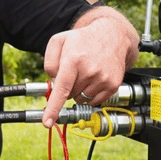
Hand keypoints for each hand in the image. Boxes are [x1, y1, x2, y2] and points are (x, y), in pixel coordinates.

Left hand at [42, 8, 138, 126]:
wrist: (111, 36)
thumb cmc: (81, 39)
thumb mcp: (58, 41)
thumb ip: (49, 62)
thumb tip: (53, 82)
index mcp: (74, 59)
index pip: (62, 88)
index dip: (54, 108)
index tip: (47, 123)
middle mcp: (90, 70)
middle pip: (69, 95)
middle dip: (68, 87)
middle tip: (75, 71)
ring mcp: (103, 79)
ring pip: (81, 99)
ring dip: (79, 90)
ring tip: (86, 72)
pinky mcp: (113, 85)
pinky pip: (94, 101)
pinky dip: (90, 94)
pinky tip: (94, 78)